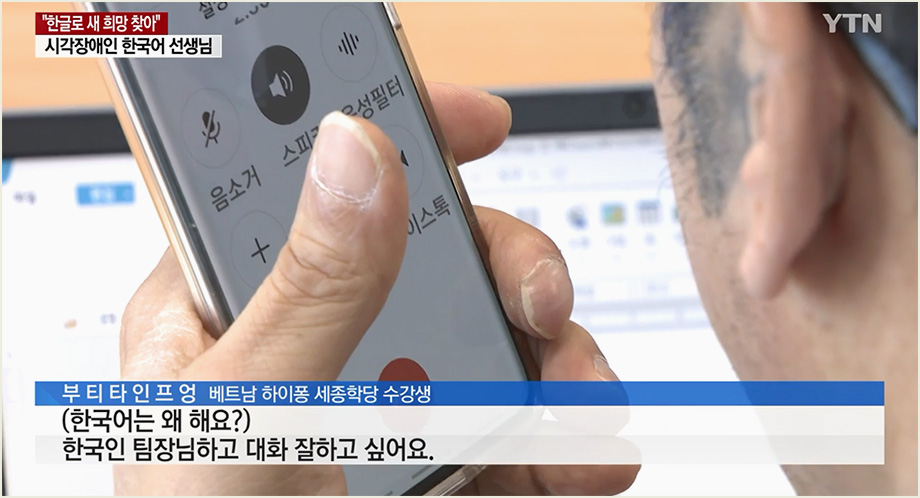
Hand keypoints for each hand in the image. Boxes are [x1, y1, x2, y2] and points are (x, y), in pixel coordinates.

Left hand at [117, 82, 637, 494]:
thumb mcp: (242, 420)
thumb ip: (306, 293)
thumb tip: (356, 157)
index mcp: (234, 312)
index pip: (311, 186)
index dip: (392, 137)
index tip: (477, 123)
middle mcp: (325, 347)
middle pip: (437, 252)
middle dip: (505, 263)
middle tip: (537, 299)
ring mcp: (401, 406)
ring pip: (502, 333)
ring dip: (557, 357)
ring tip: (575, 403)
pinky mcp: (458, 461)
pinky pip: (534, 419)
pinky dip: (578, 431)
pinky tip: (585, 454)